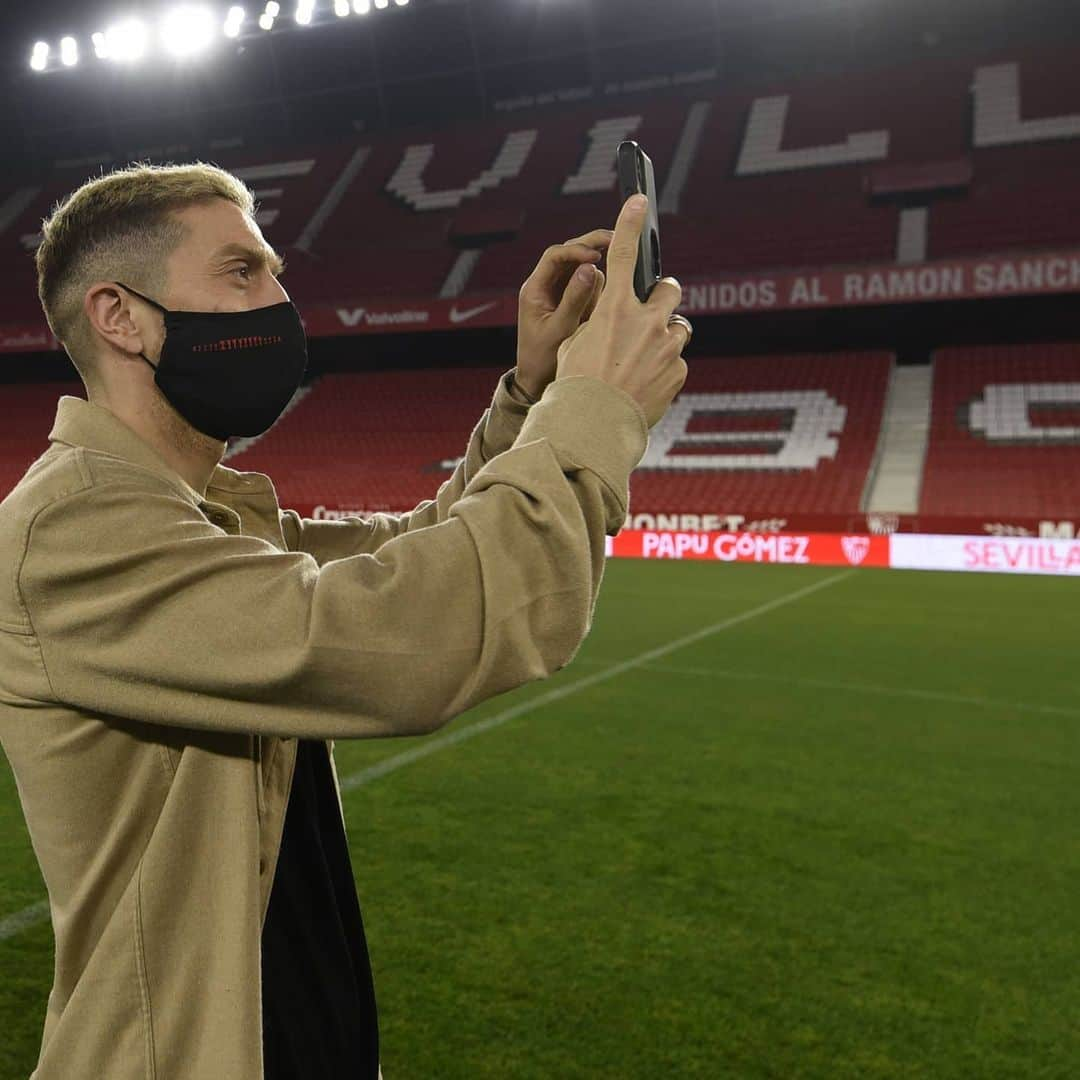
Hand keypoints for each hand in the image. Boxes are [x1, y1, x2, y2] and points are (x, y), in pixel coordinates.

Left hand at [514, 229, 609, 399]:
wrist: (536, 382)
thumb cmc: (541, 361)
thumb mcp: (560, 330)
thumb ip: (574, 299)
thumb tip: (591, 269)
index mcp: (535, 290)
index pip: (555, 256)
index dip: (577, 250)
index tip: (597, 256)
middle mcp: (546, 287)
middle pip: (570, 254)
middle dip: (592, 247)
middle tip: (618, 242)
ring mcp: (558, 293)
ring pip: (581, 267)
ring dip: (597, 269)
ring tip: (612, 280)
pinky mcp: (570, 302)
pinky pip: (587, 285)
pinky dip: (599, 287)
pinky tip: (609, 296)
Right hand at [555, 194, 689, 428]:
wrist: (594, 426)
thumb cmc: (575, 386)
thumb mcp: (574, 346)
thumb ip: (597, 323)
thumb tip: (612, 319)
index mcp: (613, 309)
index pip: (620, 255)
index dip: (628, 223)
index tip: (636, 200)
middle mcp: (645, 321)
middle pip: (669, 290)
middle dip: (663, 297)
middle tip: (650, 314)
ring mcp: (666, 346)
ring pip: (678, 328)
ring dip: (665, 337)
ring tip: (645, 360)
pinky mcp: (678, 371)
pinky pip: (676, 361)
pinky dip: (664, 369)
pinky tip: (645, 385)